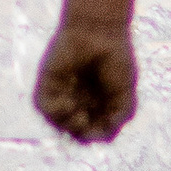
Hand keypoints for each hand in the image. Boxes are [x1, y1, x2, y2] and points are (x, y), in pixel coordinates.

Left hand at [33, 20, 139, 142]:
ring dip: (69, 126)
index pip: (94, 132)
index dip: (99, 134)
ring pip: (59, 124)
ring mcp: (61, 94)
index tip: (107, 123)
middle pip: (76, 132)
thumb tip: (102, 138)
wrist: (100, 31)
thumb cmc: (116, 60)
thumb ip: (118, 120)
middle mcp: (78, 101)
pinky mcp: (47, 85)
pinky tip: (69, 104)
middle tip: (90, 120)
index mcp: (97, 105)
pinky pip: (45, 109)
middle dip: (83, 133)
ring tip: (80, 115)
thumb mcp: (125, 96)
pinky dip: (57, 113)